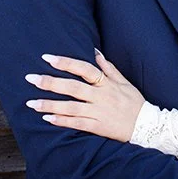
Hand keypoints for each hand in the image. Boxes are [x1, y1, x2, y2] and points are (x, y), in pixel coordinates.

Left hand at [25, 49, 144, 141]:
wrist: (147, 125)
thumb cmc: (135, 102)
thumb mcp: (124, 81)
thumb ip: (108, 68)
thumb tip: (95, 52)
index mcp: (107, 83)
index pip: (84, 69)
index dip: (66, 62)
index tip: (47, 58)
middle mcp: (101, 96)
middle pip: (72, 87)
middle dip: (50, 82)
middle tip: (30, 78)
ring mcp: (99, 112)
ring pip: (71, 107)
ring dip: (50, 105)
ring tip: (31, 103)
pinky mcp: (98, 126)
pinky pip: (77, 123)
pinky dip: (62, 122)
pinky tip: (47, 119)